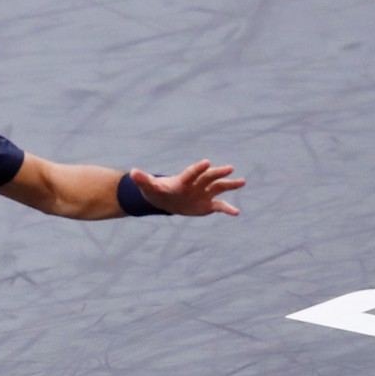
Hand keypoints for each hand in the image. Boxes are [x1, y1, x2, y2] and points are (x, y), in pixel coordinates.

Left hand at [127, 160, 244, 216]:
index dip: (198, 169)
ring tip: (242, 181)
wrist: (166, 200)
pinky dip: (227, 209)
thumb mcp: (148, 186)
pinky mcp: (207, 204)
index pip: (192, 173)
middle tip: (229, 168)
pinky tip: (236, 213)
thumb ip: (143, 179)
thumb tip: (132, 173)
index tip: (207, 163)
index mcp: (183, 180)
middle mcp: (197, 184)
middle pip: (209, 177)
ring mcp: (204, 193)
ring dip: (230, 185)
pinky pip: (219, 206)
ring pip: (219, 187)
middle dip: (218, 173)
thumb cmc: (156, 191)